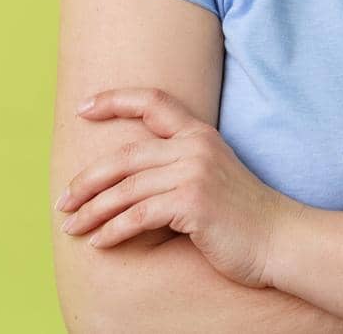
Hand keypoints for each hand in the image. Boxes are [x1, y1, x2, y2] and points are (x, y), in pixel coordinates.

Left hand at [54, 86, 304, 288]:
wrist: (280, 240)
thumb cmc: (243, 216)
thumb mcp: (212, 176)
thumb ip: (178, 165)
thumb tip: (130, 177)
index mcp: (199, 134)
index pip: (152, 102)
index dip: (114, 100)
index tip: (82, 108)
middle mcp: (195, 146)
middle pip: (124, 155)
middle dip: (87, 180)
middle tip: (62, 201)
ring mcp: (194, 173)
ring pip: (125, 189)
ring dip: (92, 212)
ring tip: (73, 228)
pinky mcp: (192, 203)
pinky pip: (138, 216)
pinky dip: (113, 231)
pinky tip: (100, 242)